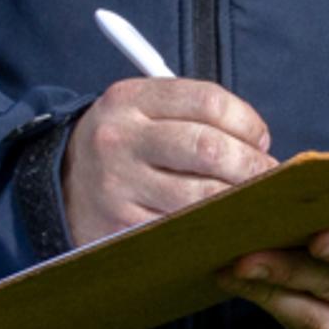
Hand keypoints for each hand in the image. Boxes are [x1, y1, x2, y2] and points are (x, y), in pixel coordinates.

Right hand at [61, 76, 273, 243]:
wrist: (59, 183)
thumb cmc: (124, 145)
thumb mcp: (143, 111)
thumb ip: (195, 113)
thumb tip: (259, 141)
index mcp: (130, 99)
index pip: (209, 102)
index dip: (248, 122)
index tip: (261, 139)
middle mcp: (120, 139)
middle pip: (209, 149)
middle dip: (253, 165)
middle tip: (270, 175)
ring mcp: (117, 186)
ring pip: (201, 196)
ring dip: (240, 199)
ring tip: (253, 200)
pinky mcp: (119, 226)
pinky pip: (183, 228)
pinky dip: (213, 227)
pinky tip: (225, 223)